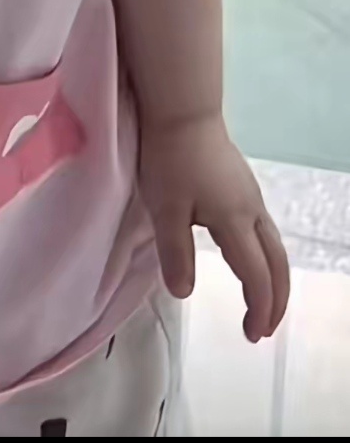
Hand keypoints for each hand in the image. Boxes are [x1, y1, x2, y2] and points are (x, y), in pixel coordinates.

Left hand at [139, 114, 288, 342]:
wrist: (182, 109)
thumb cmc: (170, 157)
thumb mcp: (165, 208)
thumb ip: (176, 252)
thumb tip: (185, 293)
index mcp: (235, 221)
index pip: (257, 276)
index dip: (258, 308)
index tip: (251, 334)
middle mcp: (252, 211)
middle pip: (278, 264)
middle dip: (276, 300)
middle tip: (263, 329)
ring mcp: (251, 196)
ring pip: (275, 246)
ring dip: (275, 279)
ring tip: (263, 302)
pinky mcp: (243, 185)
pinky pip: (266, 231)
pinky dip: (268, 257)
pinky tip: (251, 259)